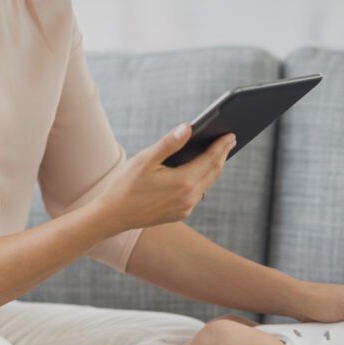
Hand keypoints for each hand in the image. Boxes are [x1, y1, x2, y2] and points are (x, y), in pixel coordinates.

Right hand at [99, 123, 235, 230]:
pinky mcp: (179, 214)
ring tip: (218, 154)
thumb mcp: (146, 160)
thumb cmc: (125, 185)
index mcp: (183, 182)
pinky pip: (196, 194)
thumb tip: (189, 128)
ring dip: (213, 168)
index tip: (231, 135)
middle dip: (222, 155)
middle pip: (213, 172)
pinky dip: (201, 180)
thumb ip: (169, 143)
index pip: (211, 159)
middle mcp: (189, 198)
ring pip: (206, 184)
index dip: (222, 146)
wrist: (112, 216)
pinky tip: (199, 172)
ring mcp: (185, 208)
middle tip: (230, 140)